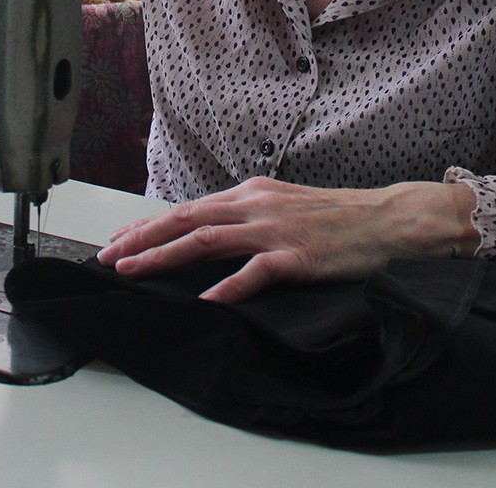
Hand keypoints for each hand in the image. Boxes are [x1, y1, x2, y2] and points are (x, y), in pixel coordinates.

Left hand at [96, 177, 478, 303]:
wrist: (387, 219)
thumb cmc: (338, 218)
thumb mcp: (285, 208)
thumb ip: (249, 220)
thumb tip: (211, 236)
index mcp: (251, 194)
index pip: (188, 208)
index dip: (149, 225)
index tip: (119, 239)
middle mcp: (255, 206)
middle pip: (185, 219)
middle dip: (142, 239)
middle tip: (108, 256)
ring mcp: (274, 230)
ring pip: (205, 240)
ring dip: (164, 256)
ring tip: (134, 271)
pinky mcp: (296, 256)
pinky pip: (253, 272)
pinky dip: (226, 287)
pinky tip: (204, 301)